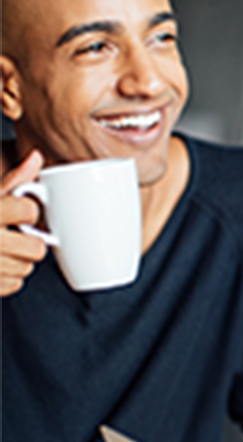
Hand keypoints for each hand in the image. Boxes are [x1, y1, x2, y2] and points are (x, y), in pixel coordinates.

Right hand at [1, 150, 46, 296]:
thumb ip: (13, 181)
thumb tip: (37, 157)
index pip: (29, 211)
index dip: (25, 211)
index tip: (16, 212)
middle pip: (36, 248)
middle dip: (27, 242)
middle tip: (10, 236)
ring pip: (27, 267)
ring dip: (17, 260)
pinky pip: (15, 284)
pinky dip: (7, 277)